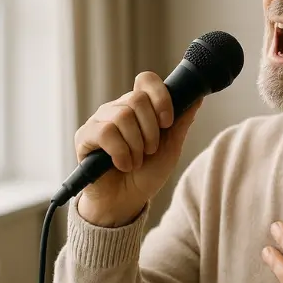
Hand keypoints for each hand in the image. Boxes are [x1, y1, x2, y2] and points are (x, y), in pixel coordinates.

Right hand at [73, 71, 201, 226]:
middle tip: (150, 150)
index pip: (146, 81)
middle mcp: (117, 109)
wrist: (126, 201)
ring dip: (136, 146)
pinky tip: (123, 165)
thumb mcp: (171, 148)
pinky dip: (121, 153)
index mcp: (139, 108)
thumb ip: (181, 122)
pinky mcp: (85, 137)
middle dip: (150, 130)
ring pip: (122, 116)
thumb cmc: (147, 174)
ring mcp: (100, 121)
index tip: (167, 122)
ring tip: (135, 161)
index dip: (160, 97)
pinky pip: (105, 133)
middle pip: (136, 99)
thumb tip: (197, 97)